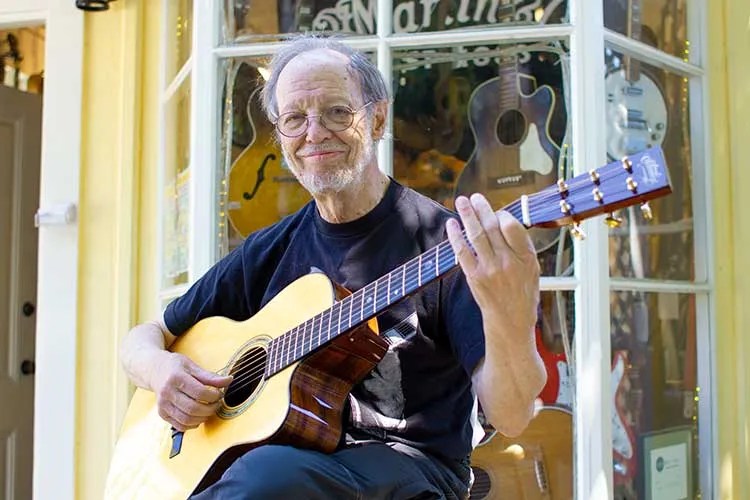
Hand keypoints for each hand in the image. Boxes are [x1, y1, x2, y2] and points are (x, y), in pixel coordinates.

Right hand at [149, 352, 232, 430]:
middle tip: (217, 403)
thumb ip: (210, 376)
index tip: (220, 393)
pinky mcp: (162, 413)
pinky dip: (192, 424)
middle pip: (193, 408)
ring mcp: (163, 405)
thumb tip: (228, 380)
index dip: (214, 396)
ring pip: (186, 419)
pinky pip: (179, 425)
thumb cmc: (175, 367)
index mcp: (176, 378)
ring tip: (209, 410)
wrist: (154, 370)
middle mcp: (167, 392)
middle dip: (210, 409)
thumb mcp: (192, 366)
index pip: (199, 392)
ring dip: (203, 418)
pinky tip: (198, 417)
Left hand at [446, 194, 539, 333]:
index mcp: (526, 257)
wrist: (511, 321)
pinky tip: (451, 224)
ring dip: (467, 215)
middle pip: (492, 227)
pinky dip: (455, 236)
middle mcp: (508, 262)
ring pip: (477, 235)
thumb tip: (504, 221)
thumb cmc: (522, 293)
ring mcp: (490, 269)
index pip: (512, 226)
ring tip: (461, 201)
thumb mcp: (532, 269)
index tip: (497, 212)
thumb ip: (521, 246)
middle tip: (474, 197)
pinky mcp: (475, 277)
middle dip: (482, 208)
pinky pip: (463, 252)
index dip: (502, 215)